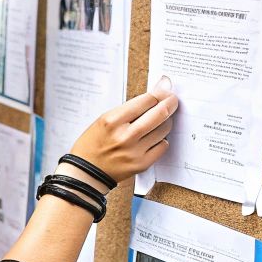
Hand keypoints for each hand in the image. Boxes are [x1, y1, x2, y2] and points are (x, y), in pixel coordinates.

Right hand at [64, 89, 178, 187]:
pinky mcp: (142, 164)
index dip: (159, 93)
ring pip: (164, 129)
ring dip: (166, 121)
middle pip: (159, 113)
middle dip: (170, 103)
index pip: (146, 101)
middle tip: (173, 100)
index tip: (165, 90)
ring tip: (159, 120)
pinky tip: (154, 137)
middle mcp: (125, 136)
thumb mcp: (105, 119)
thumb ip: (130, 108)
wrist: (87, 171)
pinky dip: (161, 139)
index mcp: (112, 120)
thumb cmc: (95, 142)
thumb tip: (156, 93)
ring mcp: (135, 151)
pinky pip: (163, 146)